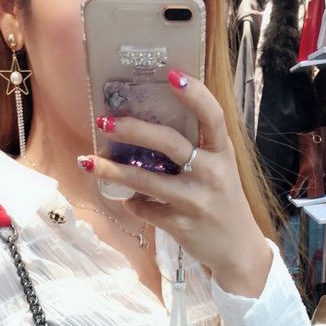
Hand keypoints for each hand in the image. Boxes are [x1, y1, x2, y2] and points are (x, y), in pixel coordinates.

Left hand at [76, 69, 270, 290]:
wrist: (237, 250)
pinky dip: (132, 204)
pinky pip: (145, 210)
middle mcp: (211, 174)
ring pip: (146, 181)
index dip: (195, 94)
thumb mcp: (221, 172)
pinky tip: (127, 200)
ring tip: (87, 162)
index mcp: (223, 155)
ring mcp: (195, 201)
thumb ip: (197, 152)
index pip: (213, 117)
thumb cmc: (223, 204)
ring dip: (113, 171)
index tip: (171, 75)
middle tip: (106, 122)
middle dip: (134, 130)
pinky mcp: (180, 225)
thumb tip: (148, 134)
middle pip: (170, 144)